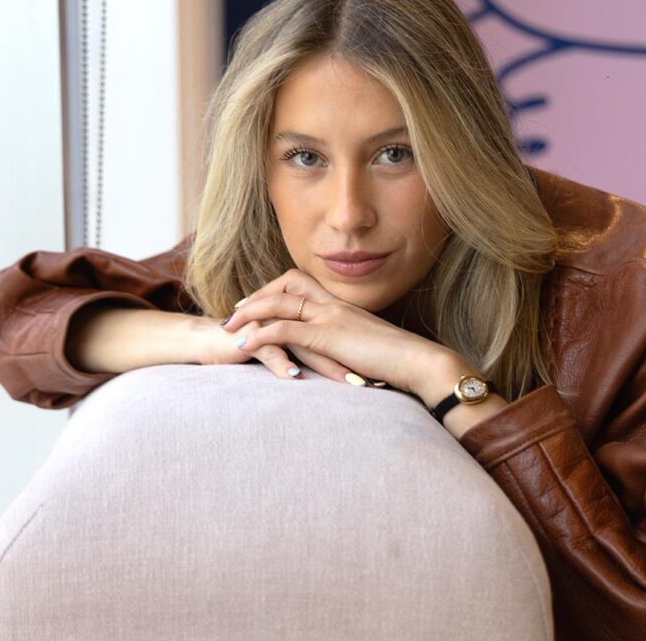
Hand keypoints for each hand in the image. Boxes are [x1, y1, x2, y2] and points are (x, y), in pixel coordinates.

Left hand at [219, 268, 450, 394]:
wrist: (419, 361)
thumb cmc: (401, 359)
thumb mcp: (370, 346)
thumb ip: (351, 343)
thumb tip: (343, 353)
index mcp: (343, 305)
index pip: (302, 283)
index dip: (275, 290)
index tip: (256, 303)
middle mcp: (333, 304)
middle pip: (285, 284)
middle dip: (256, 297)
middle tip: (234, 313)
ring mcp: (330, 317)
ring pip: (278, 303)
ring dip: (248, 314)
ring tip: (227, 328)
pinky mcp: (327, 336)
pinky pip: (284, 330)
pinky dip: (260, 335)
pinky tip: (243, 346)